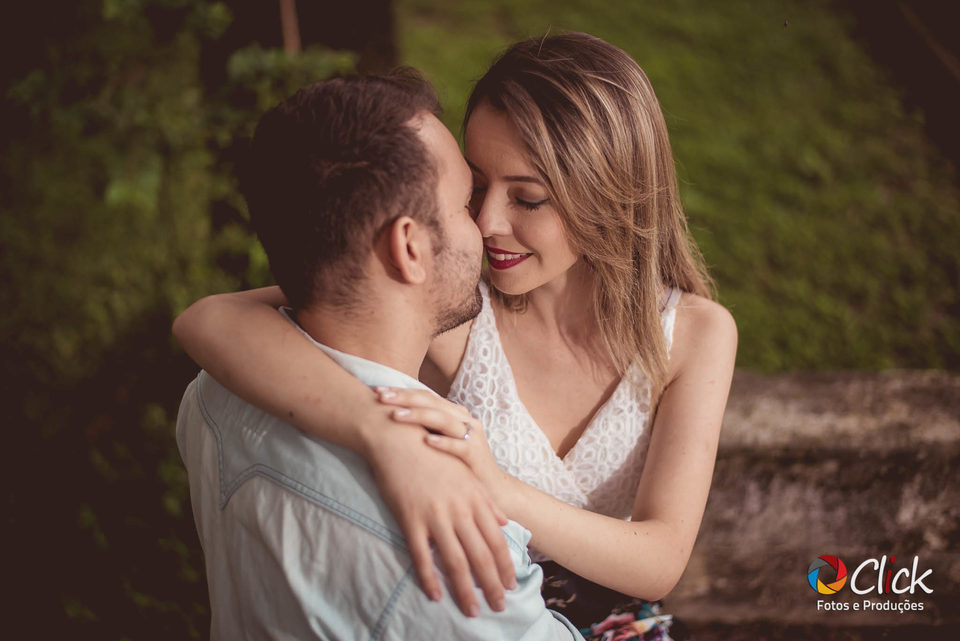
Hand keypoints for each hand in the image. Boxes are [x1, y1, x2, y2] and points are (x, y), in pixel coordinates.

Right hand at [361, 412, 515, 616]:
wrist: (399, 438)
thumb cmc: (433, 453)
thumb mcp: (465, 474)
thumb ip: (486, 500)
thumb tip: (504, 521)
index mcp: (475, 498)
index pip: (496, 540)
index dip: (505, 565)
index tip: (511, 585)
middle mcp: (460, 509)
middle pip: (481, 555)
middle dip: (493, 585)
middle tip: (500, 607)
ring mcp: (436, 515)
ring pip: (456, 561)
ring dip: (466, 590)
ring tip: (473, 611)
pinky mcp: (411, 518)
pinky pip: (422, 556)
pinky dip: (430, 578)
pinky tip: (436, 596)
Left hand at [375, 387, 509, 503]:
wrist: (490, 487)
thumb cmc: (457, 465)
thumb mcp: (439, 442)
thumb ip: (423, 429)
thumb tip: (388, 420)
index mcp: (452, 413)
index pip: (424, 396)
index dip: (401, 392)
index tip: (376, 392)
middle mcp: (462, 419)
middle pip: (431, 402)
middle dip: (404, 398)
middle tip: (380, 397)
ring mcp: (472, 435)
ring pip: (443, 419)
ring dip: (419, 416)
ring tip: (396, 416)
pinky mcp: (477, 454)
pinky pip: (459, 445)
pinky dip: (443, 442)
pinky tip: (426, 441)